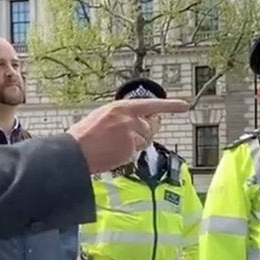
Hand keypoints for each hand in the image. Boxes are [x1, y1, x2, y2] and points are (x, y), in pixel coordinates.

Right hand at [68, 98, 188, 173]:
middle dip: (146, 131)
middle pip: (150, 127)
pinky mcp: (129, 150)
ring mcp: (130, 136)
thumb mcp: (103, 115)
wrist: (74, 152)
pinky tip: (112, 152)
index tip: (185, 105)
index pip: (152, 105)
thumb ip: (123, 116)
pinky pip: (135, 152)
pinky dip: (127, 154)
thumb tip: (141, 121)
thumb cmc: (85, 134)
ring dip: (134, 144)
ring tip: (113, 144)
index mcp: (122, 107)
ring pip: (144, 141)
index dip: (170, 105)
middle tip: (131, 135)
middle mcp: (129, 120)